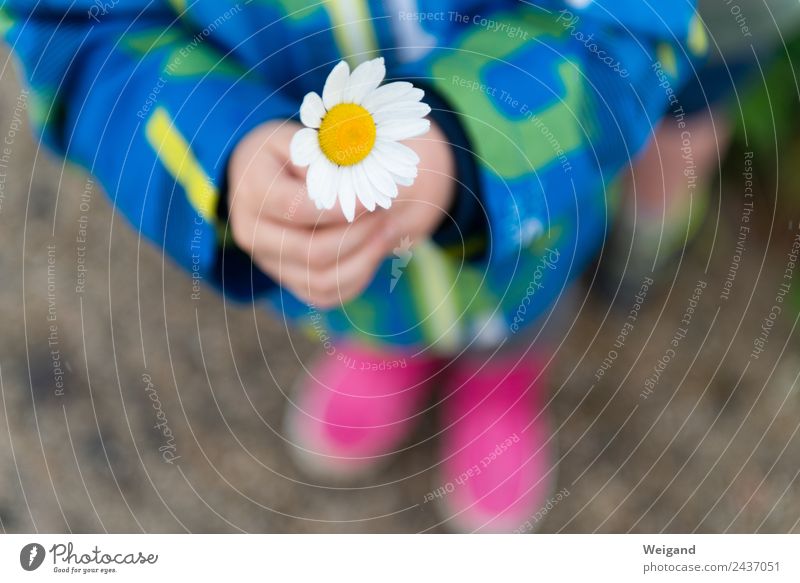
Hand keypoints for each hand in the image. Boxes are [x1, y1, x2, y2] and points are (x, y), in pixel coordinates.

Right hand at [227, 119, 455, 307]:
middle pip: (311, 251)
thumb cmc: (294, 151)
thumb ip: (329, 153)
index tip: (374, 198)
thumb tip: (360, 172)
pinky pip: (326, 294)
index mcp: (252, 191)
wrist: (272, 176)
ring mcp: (269, 262)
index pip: (299, 210)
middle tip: (387, 214)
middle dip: (358, 235)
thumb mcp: (308, 138)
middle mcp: (252, 233)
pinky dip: (357, 276)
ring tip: (388, 230)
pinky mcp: (288, 280)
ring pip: (321, 280)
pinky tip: (374, 249)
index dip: (342, 208)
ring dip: (364, 258)